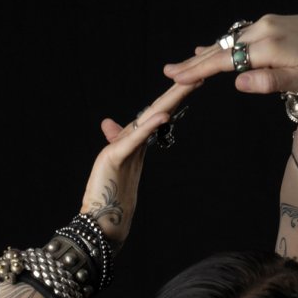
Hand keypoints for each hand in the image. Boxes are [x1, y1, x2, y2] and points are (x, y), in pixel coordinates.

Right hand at [80, 79, 200, 247]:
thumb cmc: (111, 201)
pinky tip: (163, 115)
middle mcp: (126, 141)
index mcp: (134, 144)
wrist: (98, 222)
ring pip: (147, 120)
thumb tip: (120, 133)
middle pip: (156, 112)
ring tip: (186, 85)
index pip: (158, 118)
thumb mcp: (124, 172)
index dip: (174, 101)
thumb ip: (127, 151)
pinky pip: (135, 140)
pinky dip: (149, 127)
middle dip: (177, 93)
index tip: (194, 85)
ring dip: (168, 102)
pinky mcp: (113, 158)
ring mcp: (119, 148)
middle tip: (198, 74)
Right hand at [163, 13, 297, 98]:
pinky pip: (239, 37)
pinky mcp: (269, 25)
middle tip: (169, 72)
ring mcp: (265, 25)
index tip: (177, 78)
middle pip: (221, 49)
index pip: (226, 61)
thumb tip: (237, 82)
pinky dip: (223, 46)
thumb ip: (269, 82)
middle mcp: (262, 30)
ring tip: (185, 66)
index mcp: (268, 46)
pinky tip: (210, 49)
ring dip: (206, 55)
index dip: (199, 70)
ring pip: (228, 42)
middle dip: (195, 62)